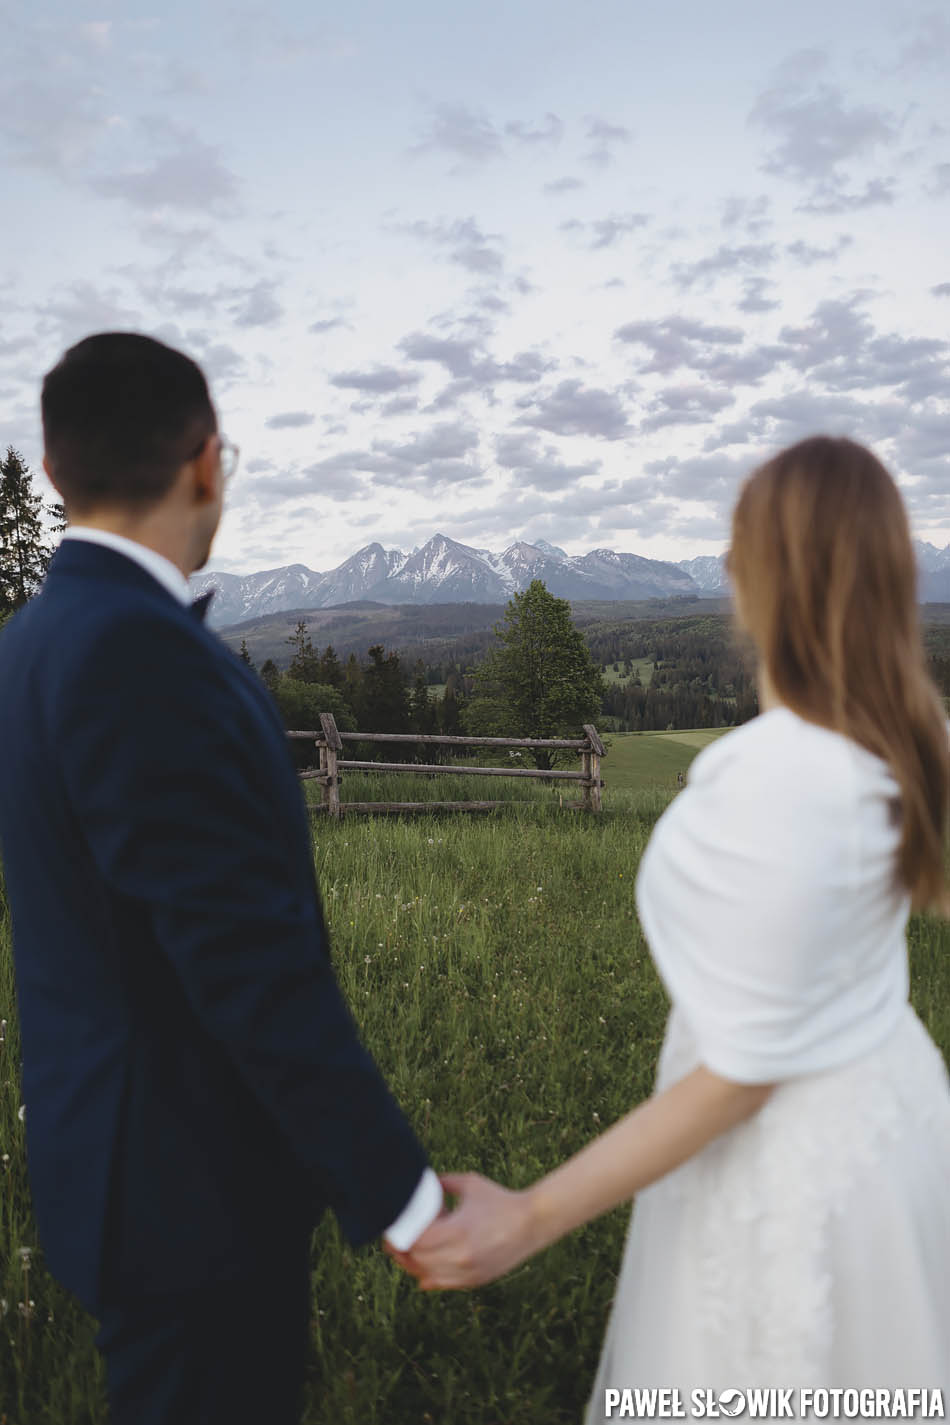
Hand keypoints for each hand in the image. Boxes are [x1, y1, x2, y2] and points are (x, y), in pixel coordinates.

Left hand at [394, 1172, 539, 1289]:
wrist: (532, 1222)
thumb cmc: (500, 1199)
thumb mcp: (470, 1184)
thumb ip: (443, 1183)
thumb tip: (420, 1184)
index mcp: (457, 1232)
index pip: (416, 1243)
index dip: (400, 1238)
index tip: (392, 1228)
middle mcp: (461, 1257)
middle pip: (418, 1260)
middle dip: (402, 1251)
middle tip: (394, 1240)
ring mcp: (469, 1273)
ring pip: (427, 1276)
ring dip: (414, 1265)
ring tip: (407, 1253)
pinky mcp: (476, 1281)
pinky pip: (443, 1284)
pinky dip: (430, 1277)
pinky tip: (422, 1271)